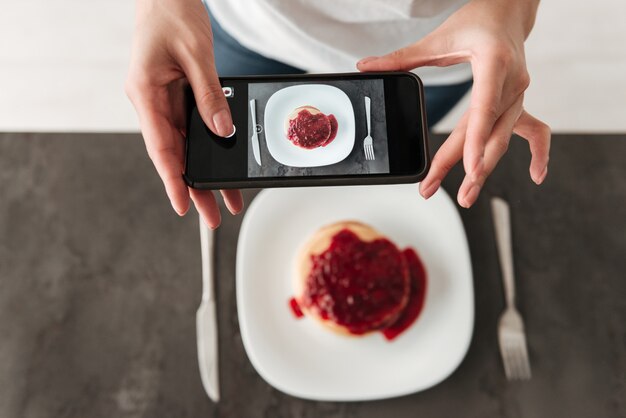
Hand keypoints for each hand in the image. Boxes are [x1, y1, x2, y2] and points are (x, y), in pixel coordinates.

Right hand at [125, 0, 242, 227]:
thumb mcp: (197, 54)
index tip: (182, 207)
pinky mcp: (174, 95)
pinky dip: (205, 148)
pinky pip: (190, 128)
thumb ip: (209, 95)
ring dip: (202, 171)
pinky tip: (218, 165)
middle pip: (173, 154)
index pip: (160, 148)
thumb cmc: (172, 13)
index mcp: (145, 93)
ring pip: (183, 145)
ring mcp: (161, 100)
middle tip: (212, 216)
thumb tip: (223, 130)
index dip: (172, 181)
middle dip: (193, 187)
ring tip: (224, 198)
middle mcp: (150, 101)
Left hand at [357, 0, 550, 206]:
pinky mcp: (519, 101)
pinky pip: (536, 131)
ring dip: (485, 168)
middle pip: (487, 132)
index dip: (475, 141)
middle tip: (443, 192)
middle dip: (466, 167)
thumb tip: (367, 65)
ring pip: (502, 138)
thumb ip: (402, 57)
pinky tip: (536, 176)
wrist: (508, 11)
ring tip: (467, 195)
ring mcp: (519, 94)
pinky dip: (539, 154)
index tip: (469, 168)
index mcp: (493, 63)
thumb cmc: (477, 20)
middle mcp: (512, 82)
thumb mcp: (438, 37)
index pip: (483, 109)